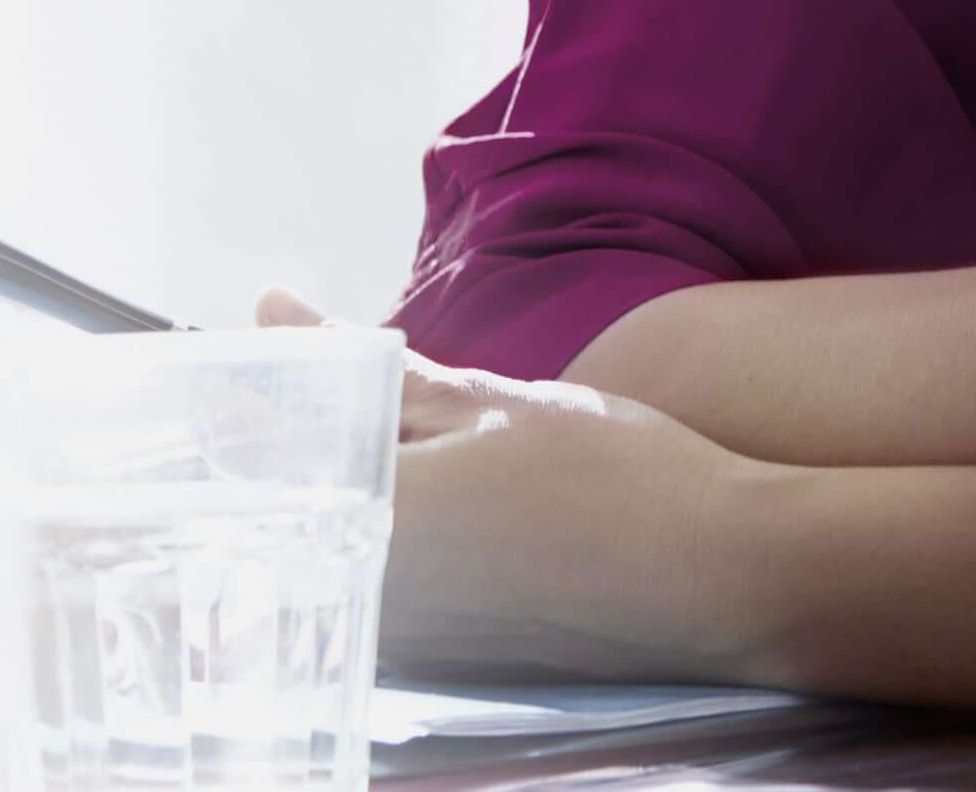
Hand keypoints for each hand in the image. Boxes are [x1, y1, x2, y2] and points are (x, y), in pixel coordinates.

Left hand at [254, 290, 760, 682]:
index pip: (254, 459)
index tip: (271, 358)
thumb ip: (371, 365)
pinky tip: (467, 504)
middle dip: (308, 445)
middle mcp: (359, 613)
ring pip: (337, 549)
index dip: (260, 399)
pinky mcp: (443, 669)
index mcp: (355, 534)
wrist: (720, 581)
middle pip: (289, 512)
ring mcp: (402, 654)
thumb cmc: (614, 479)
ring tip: (421, 436)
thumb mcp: (492, 401)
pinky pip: (385, 590)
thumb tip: (270, 307)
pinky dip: (401, 535)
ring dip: (355, 489)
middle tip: (361, 388)